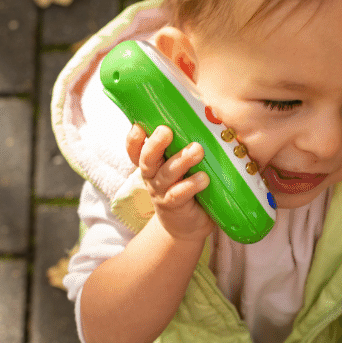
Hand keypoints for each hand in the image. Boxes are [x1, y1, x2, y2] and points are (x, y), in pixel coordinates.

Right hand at [126, 124, 214, 241]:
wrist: (188, 224)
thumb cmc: (187, 186)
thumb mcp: (181, 165)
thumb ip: (185, 146)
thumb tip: (208, 117)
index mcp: (152, 163)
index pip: (136, 150)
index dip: (133, 139)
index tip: (138, 126)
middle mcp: (152, 177)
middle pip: (147, 159)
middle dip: (155, 144)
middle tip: (166, 131)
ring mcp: (161, 192)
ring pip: (166, 175)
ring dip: (181, 161)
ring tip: (197, 150)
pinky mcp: (174, 206)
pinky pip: (179, 194)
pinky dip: (191, 185)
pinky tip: (203, 178)